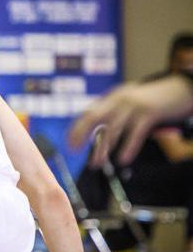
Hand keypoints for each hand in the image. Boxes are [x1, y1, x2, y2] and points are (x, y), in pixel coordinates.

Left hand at [69, 75, 192, 165]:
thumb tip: (100, 134)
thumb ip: (116, 114)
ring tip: (96, 163)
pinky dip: (128, 147)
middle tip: (74, 151)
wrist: (182, 88)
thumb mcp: (131, 104)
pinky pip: (135, 133)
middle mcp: (120, 99)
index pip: (88, 113)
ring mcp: (134, 105)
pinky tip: (123, 159)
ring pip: (113, 129)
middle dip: (81, 134)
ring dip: (103, 148)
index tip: (70, 144)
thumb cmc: (156, 100)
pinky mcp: (150, 113)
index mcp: (113, 97)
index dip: (77, 129)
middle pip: (94, 117)